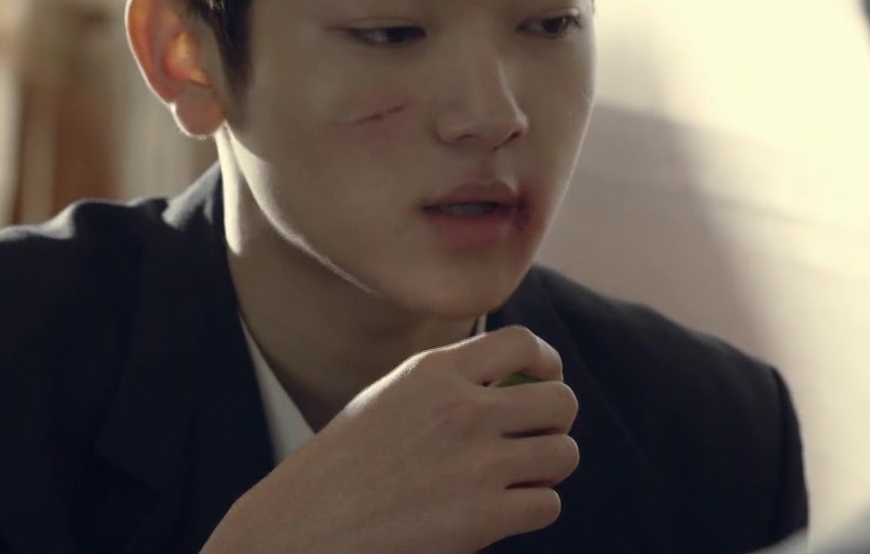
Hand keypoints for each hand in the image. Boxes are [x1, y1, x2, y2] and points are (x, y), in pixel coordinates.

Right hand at [201, 325, 580, 553]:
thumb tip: (516, 380)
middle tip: (537, 437)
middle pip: (561, 400)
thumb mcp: (390, 397)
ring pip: (564, 454)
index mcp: (435, 372)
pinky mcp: (484, 518)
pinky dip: (534, 509)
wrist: (304, 526)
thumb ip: (450, 383)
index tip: (545, 380)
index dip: (547, 363)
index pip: (523, 343)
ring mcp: (477, 465)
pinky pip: (548, 504)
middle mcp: (462, 410)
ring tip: (522, 477)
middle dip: (557, 420)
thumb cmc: (345, 465)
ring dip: (550, 467)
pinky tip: (505, 511)